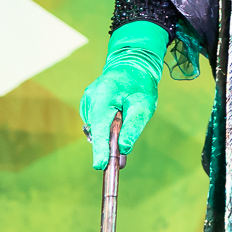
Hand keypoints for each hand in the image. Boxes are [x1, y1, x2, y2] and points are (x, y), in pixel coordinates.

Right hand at [81, 21, 166, 169]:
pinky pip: (96, 123)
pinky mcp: (88, 103)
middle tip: (122, 159)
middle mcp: (91, 97)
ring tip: (124, 118)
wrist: (132, 65)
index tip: (100, 165)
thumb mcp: (143, 106)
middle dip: (107, 145)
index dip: (100, 148)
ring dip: (108, 133)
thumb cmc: (140, 85)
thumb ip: (133, 127)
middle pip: (97, 130)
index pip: (100, 126)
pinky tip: (116, 116)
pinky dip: (105, 126)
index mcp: (104, 95)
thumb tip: (123, 149)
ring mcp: (87, 99)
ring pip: (96, 128)